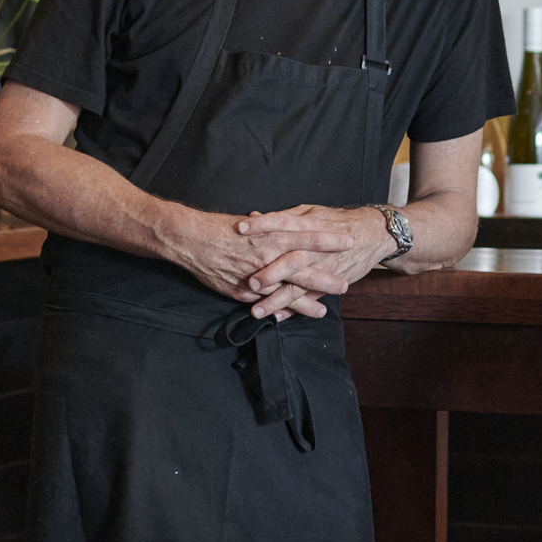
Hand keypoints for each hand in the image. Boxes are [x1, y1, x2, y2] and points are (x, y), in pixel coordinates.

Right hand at [161, 208, 355, 314]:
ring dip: (306, 303)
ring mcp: (256, 275)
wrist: (192, 239)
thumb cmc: (222, 228)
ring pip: (286, 291)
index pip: (307, 236)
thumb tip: (285, 226)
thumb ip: (270, 228)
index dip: (328, 240)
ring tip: (323, 311)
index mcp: (272, 233)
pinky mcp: (243, 290)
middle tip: (345, 284)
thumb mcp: (253, 223)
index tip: (348, 241)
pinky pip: (266, 303)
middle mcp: (268, 255)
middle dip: (325, 278)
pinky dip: (279, 311)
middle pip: (303, 269)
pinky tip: (289, 318)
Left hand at [237, 204, 398, 301]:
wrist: (374, 233)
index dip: (262, 225)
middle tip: (249, 283)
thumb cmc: (337, 221)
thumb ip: (284, 217)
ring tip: (256, 311)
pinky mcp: (331, 282)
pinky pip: (310, 298)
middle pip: (292, 260)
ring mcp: (325, 267)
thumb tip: (255, 217)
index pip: (282, 222)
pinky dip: (295, 310)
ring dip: (278, 300)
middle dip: (271, 273)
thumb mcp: (312, 213)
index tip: (240, 229)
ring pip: (300, 286)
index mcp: (310, 224)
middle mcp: (316, 248)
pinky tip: (277, 317)